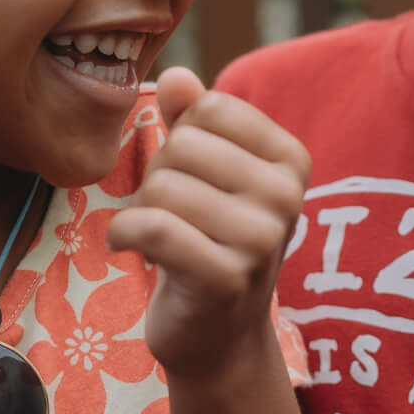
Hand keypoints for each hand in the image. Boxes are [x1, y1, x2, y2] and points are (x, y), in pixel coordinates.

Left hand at [109, 68, 311, 379]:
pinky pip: (152, 227)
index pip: (211, 108)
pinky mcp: (225, 278)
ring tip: (159, 238)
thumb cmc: (208, 243)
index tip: (190, 179)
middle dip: (158, 177)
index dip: (182, 137)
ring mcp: (261, 240)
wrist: (217, 338)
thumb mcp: (208, 175)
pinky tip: (128, 247)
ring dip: (141, 210)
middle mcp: (287, 197)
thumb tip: (177, 76)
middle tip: (170, 216)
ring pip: (163, 187)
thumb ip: (193, 119)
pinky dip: (123, 233)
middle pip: (183, 146)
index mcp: (290, 160)